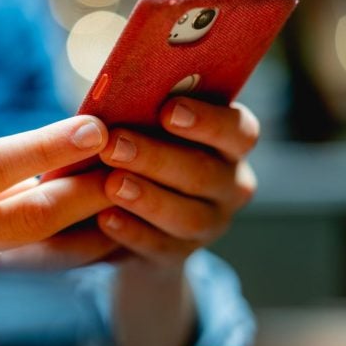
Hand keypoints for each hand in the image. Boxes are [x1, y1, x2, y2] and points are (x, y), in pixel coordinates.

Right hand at [0, 115, 114, 321]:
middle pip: (25, 221)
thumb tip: (48, 165)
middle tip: (128, 161)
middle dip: (83, 192)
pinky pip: (40, 281)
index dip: (42, 149)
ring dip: (93, 227)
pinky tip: (109, 232)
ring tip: (134, 193)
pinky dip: (78, 256)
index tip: (92, 128)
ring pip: (43, 259)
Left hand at [95, 97, 258, 345]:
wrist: (136, 213)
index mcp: (231, 143)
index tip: (167, 110)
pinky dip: (133, 232)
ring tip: (112, 184)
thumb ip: (145, 110)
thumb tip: (119, 91)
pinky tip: (106, 218)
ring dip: (149, 198)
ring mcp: (210, 223)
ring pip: (189, 216)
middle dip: (157, 158)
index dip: (207, 120)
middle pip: (206, 173)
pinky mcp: (179, 254)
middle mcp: (230, 184)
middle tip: (115, 144)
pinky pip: (161, 247)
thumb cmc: (141, 145)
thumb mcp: (148, 125)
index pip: (238, 130)